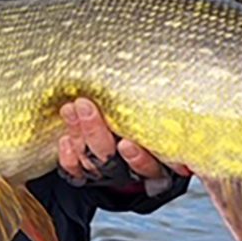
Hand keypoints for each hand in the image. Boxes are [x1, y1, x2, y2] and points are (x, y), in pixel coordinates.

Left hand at [57, 97, 189, 183]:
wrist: (136, 143)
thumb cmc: (155, 117)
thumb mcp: (164, 113)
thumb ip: (165, 102)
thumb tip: (176, 64)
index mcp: (159, 160)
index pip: (151, 166)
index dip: (139, 158)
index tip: (126, 144)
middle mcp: (134, 169)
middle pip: (114, 160)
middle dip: (96, 133)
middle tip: (85, 105)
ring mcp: (111, 173)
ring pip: (93, 161)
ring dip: (79, 134)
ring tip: (70, 109)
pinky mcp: (89, 175)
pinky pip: (76, 173)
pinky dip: (69, 158)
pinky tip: (65, 140)